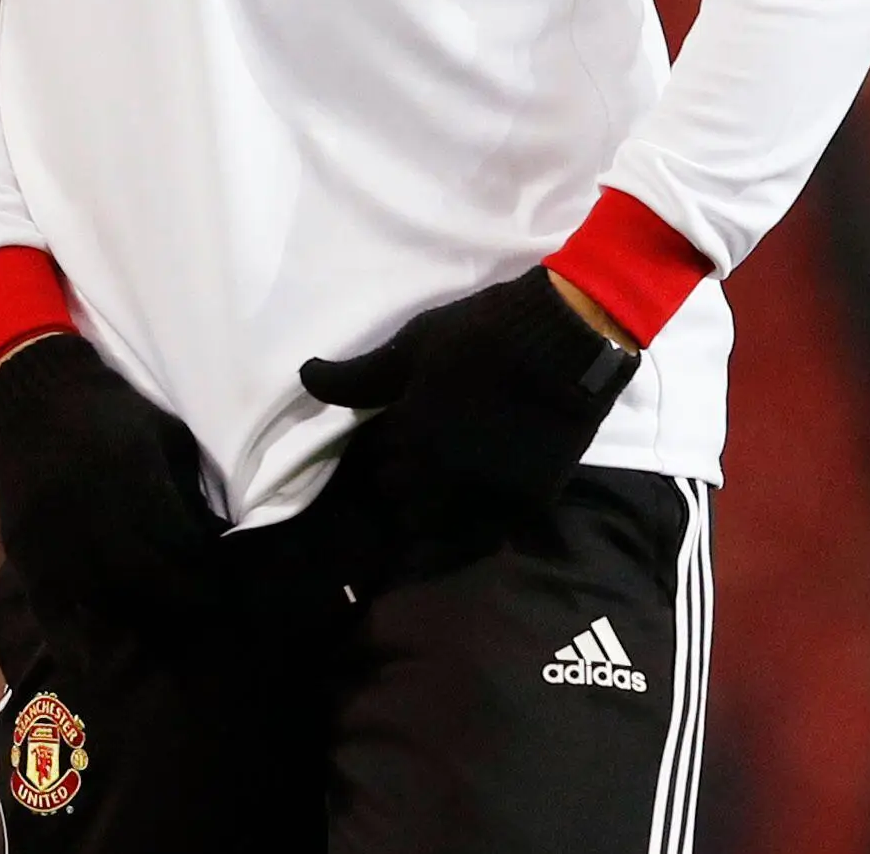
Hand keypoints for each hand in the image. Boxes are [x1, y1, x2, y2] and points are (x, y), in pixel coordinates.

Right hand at [0, 334, 227, 624]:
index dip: (210, 574)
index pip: (187, 551)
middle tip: (200, 614)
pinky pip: (51, 610)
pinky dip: (72, 642)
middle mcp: (100, 520)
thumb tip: (217, 536)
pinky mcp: (27, 552)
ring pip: (106, 603)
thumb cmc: (109, 410)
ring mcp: (59, 540)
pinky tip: (92, 664)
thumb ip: (190, 487)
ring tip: (159, 631)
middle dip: (183, 604)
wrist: (32, 394)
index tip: (222, 587)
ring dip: (137, 621)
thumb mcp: (166, 434)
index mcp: (139, 484)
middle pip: (152, 585)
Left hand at [298, 267, 640, 548]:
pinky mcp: (527, 501)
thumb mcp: (412, 347)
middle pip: (401, 499)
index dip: (375, 455)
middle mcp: (446, 473)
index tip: (383, 444)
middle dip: (398, 485)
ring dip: (429, 512)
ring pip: (439, 525)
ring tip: (434, 492)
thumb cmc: (480, 334)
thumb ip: (358, 376)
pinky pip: (485, 535)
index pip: (373, 465)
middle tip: (407, 468)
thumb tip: (306, 377)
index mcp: (412, 435)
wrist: (563, 340)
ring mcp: (489, 492)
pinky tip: (467, 513)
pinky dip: (470, 529)